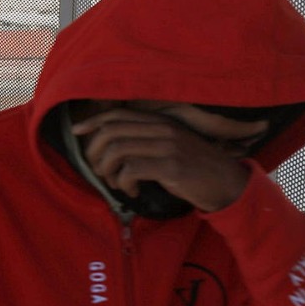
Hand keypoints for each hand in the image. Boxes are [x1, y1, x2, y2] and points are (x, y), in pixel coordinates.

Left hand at [70, 104, 266, 212]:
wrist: (227, 183)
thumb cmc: (194, 168)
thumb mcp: (170, 146)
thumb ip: (145, 140)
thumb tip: (110, 147)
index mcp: (160, 121)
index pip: (118, 114)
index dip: (93, 122)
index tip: (77, 132)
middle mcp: (162, 129)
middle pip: (111, 131)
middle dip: (95, 152)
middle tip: (100, 171)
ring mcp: (167, 146)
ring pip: (117, 150)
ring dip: (108, 170)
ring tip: (115, 183)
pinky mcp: (171, 166)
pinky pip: (131, 170)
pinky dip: (124, 183)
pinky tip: (132, 191)